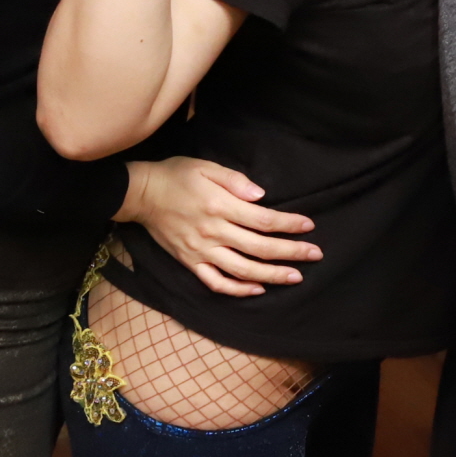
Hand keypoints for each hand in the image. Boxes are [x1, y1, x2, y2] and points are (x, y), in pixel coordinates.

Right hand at [116, 156, 318, 296]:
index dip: (290, 225)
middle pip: (260, 248)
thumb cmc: (176, 175)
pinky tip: (257, 289)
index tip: (309, 227)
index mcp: (220, 206)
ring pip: (243, 270)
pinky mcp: (190, 262)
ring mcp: (201, 251)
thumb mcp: (206, 166)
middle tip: (315, 254)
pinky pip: (216, 282)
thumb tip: (262, 196)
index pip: (264, 220)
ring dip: (272, 276)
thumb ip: (235, 180)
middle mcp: (213, 232)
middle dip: (291, 252)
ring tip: (295, 277)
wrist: (140, 194)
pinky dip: (238, 290)